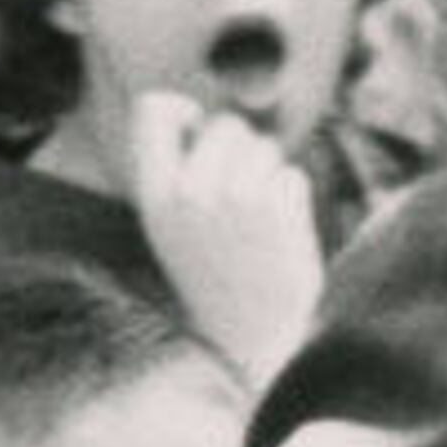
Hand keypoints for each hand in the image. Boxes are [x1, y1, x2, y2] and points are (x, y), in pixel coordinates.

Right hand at [129, 88, 325, 389]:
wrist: (241, 337)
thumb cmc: (209, 274)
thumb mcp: (169, 225)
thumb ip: (176, 170)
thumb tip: (199, 112)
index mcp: (153, 194)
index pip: (153, 108)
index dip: (181, 108)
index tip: (195, 131)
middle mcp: (189, 190)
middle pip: (225, 124)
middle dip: (241, 149)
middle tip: (238, 197)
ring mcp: (235, 198)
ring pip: (265, 148)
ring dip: (269, 175)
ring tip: (257, 221)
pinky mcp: (278, 209)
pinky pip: (292, 175)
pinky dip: (292, 198)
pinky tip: (278, 234)